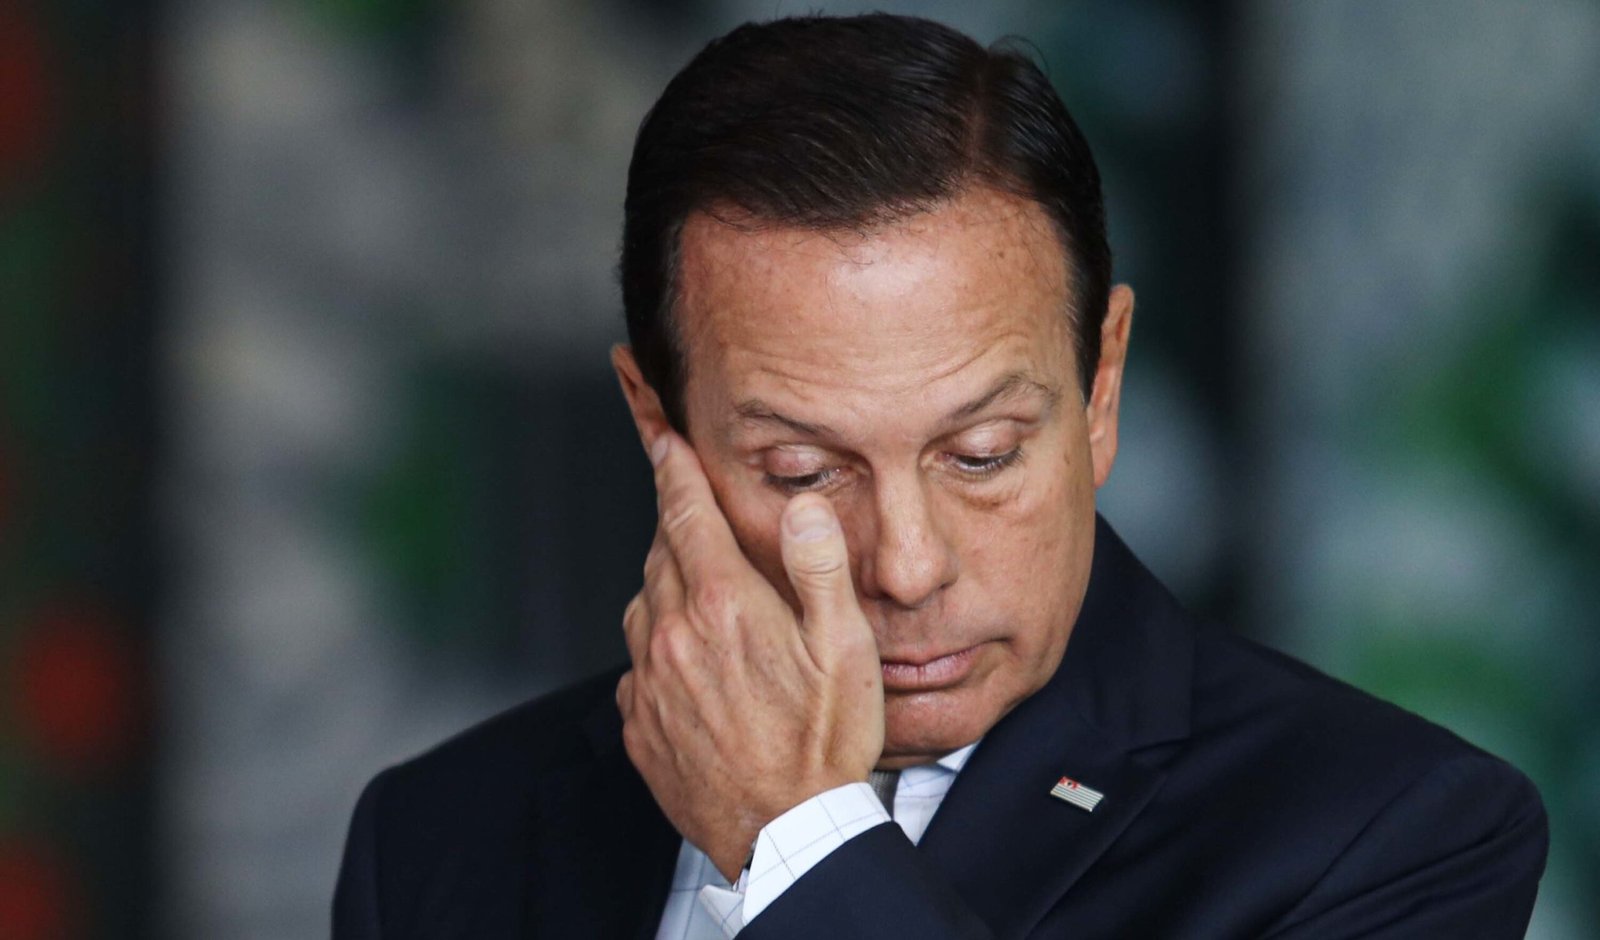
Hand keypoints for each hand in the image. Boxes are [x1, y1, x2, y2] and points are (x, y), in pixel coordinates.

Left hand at [616, 431, 884, 880]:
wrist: (786, 835)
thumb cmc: (824, 743)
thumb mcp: (844, 648)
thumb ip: (819, 568)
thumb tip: (801, 505)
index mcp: (723, 606)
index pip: (685, 513)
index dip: (673, 469)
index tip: (663, 440)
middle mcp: (673, 635)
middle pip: (660, 554)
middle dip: (677, 527)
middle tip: (700, 518)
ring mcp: (649, 682)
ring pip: (643, 605)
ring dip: (666, 587)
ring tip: (707, 599)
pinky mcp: (639, 723)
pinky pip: (637, 665)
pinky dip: (658, 649)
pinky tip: (694, 666)